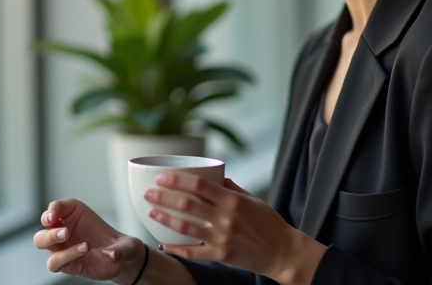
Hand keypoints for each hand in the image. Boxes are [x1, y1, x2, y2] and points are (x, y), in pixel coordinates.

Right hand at [34, 198, 145, 282]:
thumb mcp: (127, 244)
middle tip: (65, 231)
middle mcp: (65, 228)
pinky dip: (64, 257)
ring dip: (50, 239)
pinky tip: (82, 251)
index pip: (56, 207)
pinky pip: (54, 262)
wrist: (122, 264)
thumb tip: (111, 255)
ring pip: (41, 242)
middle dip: (49, 225)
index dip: (53, 209)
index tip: (54, 215)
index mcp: (75, 213)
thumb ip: (121, 249)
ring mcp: (63, 247)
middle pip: (44, 225)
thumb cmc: (120, 246)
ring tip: (67, 236)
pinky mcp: (65, 263)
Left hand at [144, 175, 321, 281]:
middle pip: (187, 204)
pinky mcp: (220, 255)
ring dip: (165, 219)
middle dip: (164, 197)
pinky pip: (193, 252)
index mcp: (233, 200)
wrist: (282, 252)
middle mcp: (226, 218)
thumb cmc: (269, 223)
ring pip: (186, 228)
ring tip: (150, 213)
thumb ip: (232, 188)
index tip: (162, 177)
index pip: (199, 184)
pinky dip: (177, 248)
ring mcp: (221, 238)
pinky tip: (164, 243)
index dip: (177, 179)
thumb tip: (214, 176)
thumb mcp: (253, 199)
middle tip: (149, 193)